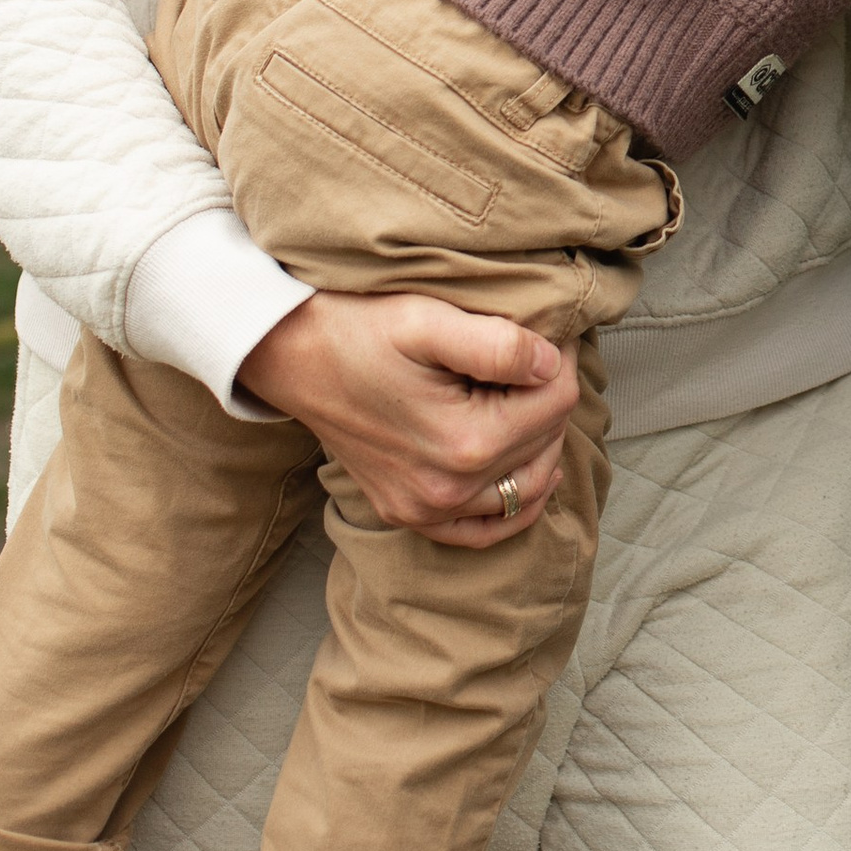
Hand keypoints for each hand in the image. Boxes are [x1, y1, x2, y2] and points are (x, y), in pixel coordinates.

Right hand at [238, 292, 578, 547]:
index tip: (547, 331)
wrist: (291, 355)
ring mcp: (426, 510)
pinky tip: (523, 469)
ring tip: (527, 398)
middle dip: (549, 396)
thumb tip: (552, 364)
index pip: (558, 401)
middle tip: (535, 357)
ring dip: (540, 443)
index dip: (559, 357)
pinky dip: (513, 504)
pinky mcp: (408, 514)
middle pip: (545, 442)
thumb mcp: (429, 321)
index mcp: (464, 442)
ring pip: (527, 487)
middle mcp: (448, 490)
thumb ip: (500, 345)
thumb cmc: (358, 329)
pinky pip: (483, 530)